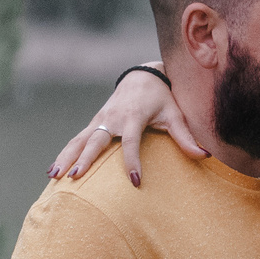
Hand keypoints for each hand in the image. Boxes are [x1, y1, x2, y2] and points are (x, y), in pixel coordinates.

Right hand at [49, 66, 205, 187]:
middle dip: (85, 158)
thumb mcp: (176, 114)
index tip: (136, 182)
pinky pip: (76, 139)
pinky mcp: (94, 122)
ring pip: (79, 140)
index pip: (131, 142)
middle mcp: (113, 117)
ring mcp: (100, 119)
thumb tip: (205, 155)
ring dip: (66, 157)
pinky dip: (64, 153)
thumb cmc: (162, 98)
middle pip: (96, 140)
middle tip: (75, 177)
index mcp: (133, 116)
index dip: (133, 162)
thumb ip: (187, 137)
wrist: (143, 76)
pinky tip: (53, 170)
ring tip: (54, 176)